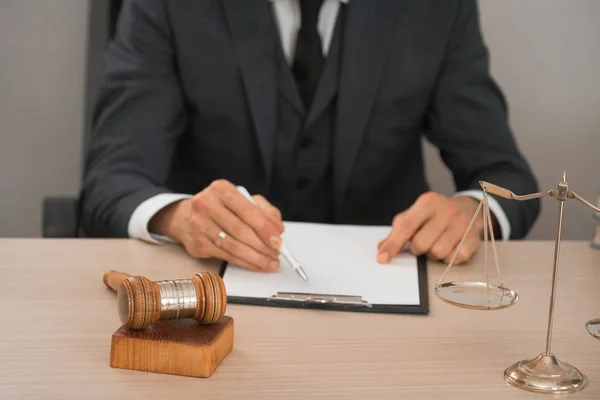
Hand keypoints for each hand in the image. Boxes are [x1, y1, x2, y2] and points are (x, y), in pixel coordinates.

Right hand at [149, 180, 283, 271]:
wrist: (187, 216)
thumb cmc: (220, 207)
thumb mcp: (243, 200)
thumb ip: (264, 211)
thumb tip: (278, 229)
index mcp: (221, 189)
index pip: (248, 211)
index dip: (265, 228)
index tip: (277, 240)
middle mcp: (206, 204)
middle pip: (241, 230)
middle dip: (262, 246)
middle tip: (276, 254)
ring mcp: (199, 224)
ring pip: (233, 246)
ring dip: (255, 258)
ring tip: (269, 262)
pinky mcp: (197, 243)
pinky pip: (226, 256)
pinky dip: (244, 262)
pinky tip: (255, 264)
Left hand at [377, 192, 485, 264]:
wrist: (466, 209)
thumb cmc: (433, 216)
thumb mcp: (414, 216)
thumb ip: (397, 232)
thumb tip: (381, 249)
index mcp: (427, 202)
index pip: (406, 226)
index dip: (393, 244)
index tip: (383, 258)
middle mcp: (446, 210)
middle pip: (421, 243)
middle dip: (416, 249)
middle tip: (419, 244)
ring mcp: (462, 224)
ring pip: (437, 253)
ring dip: (432, 254)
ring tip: (435, 244)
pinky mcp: (473, 238)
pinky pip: (454, 259)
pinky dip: (448, 259)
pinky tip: (449, 248)